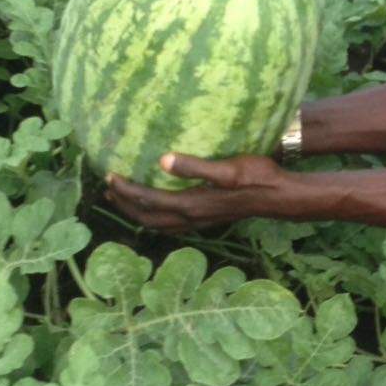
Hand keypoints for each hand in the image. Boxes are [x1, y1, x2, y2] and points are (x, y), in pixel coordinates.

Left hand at [104, 152, 290, 232]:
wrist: (278, 196)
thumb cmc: (257, 177)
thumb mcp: (228, 168)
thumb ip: (195, 166)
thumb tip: (162, 161)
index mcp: (192, 204)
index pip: (148, 200)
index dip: (126, 189)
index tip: (109, 175)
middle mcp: (192, 217)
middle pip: (147, 218)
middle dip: (124, 205)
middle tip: (107, 189)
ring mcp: (200, 221)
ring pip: (158, 224)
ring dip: (137, 213)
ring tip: (123, 199)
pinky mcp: (207, 218)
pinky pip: (171, 224)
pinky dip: (155, 217)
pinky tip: (157, 207)